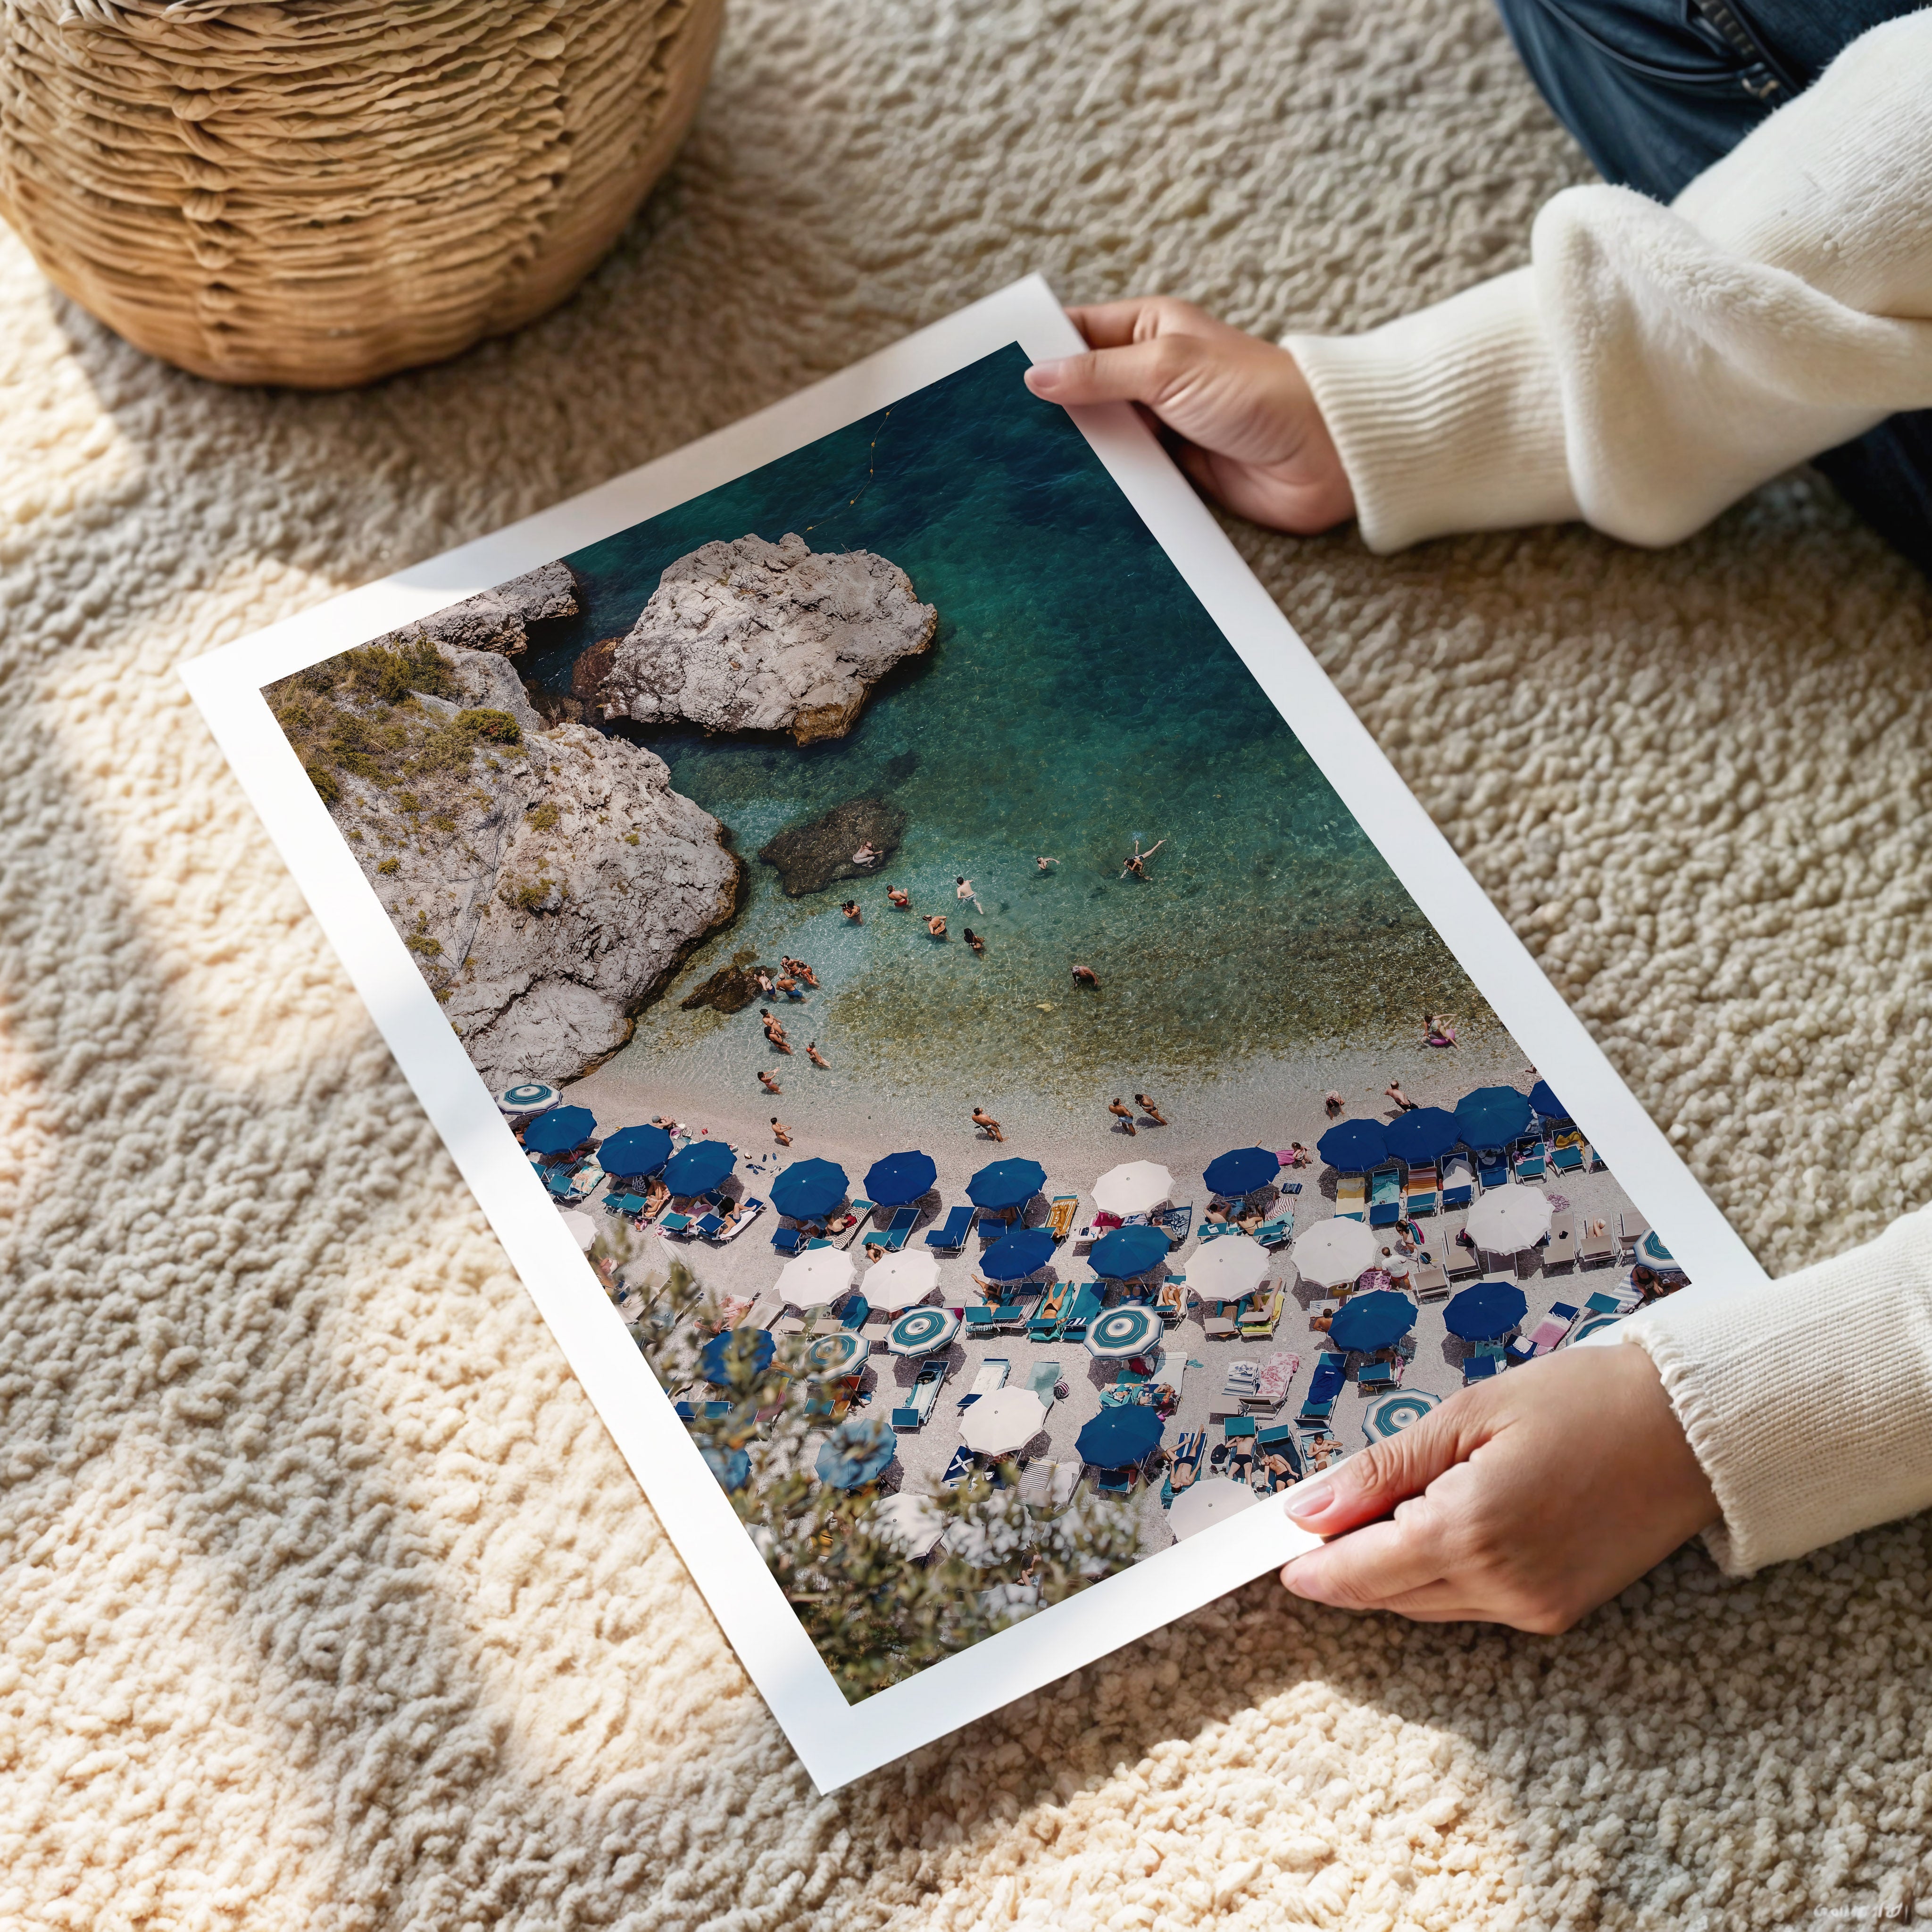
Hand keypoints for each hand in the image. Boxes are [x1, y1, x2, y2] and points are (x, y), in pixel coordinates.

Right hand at [1023, 297, 1353, 533]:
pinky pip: (1122, 476)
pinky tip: (1063, 496)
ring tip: (1014, 467)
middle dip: (1043, 408)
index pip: (1076, 333)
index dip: (1036, 350)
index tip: (990, 373)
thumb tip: (1036, 376)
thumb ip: (1099, 373)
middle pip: (1080, 389)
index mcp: (1149, 330)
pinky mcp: (1171, 470)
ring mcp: (1159, 425)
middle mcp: (1150, 375)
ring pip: (1097, 437)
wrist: (1321, 456)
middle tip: (991, 430)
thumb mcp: (1168, 367)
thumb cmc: (1257, 392)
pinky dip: (1099, 484)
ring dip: (1068, 452)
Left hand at [1279, 1345, 1718, 1631]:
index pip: (1361, 1571)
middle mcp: (1502, 1586)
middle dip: (1348, 1562)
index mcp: (1472, 1531)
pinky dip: (1441, 1574)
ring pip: (1427, 1604)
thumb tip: (1309, 1509)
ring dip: (1393, 1569)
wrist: (1691, 1430)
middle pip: (1389, 1594)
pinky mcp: (1559, 1612)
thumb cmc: (1584, 1402)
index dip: (1314, 1565)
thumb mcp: (1467, 1415)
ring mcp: (1535, 1608)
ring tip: (1382, 1512)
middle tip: (1322, 1520)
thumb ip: (1383, 1470)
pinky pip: (1472, 1605)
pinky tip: (1439, 1526)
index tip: (1279, 1554)